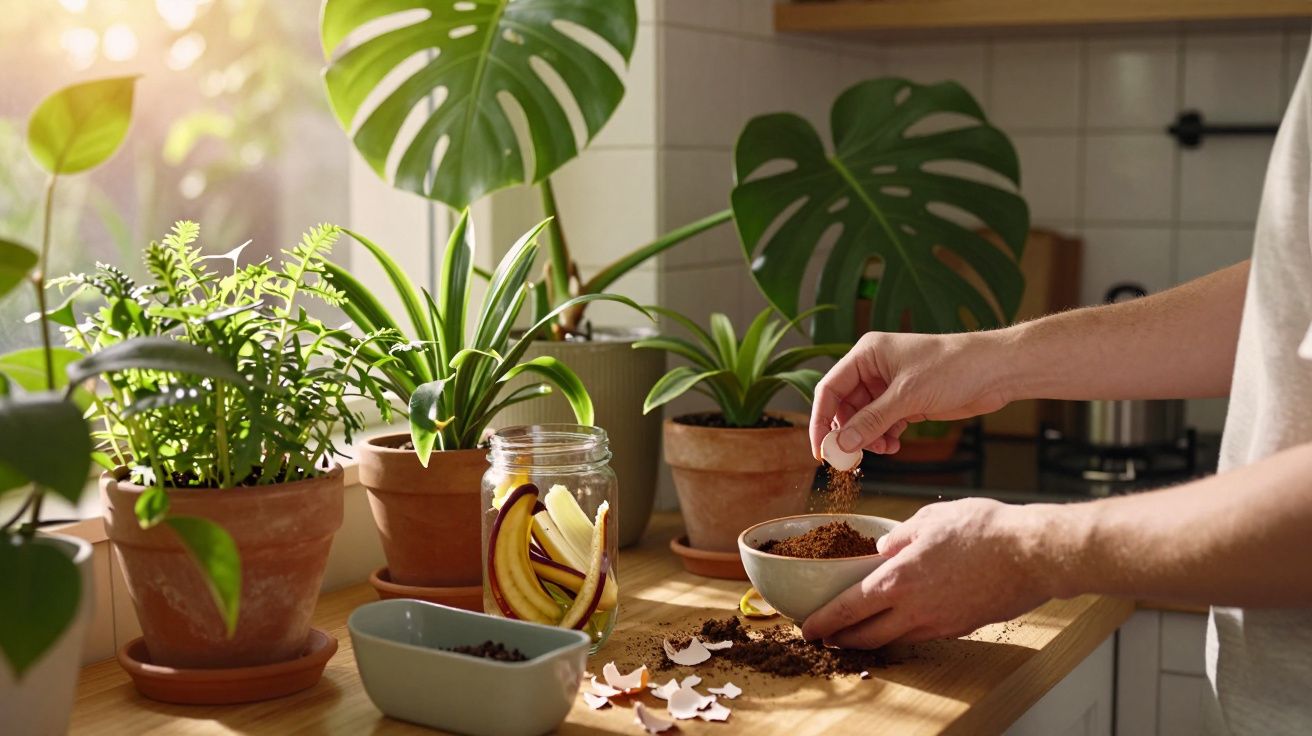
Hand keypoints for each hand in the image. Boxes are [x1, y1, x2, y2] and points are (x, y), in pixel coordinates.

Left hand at [800, 499, 1055, 647]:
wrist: (1033, 554)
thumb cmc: (983, 529)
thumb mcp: (931, 518)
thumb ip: (900, 536)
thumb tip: (882, 549)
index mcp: (898, 581)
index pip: (849, 609)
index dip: (824, 621)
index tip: (808, 627)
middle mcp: (915, 610)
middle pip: (867, 636)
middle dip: (842, 638)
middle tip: (828, 636)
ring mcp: (939, 624)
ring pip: (896, 639)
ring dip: (874, 637)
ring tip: (862, 630)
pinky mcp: (961, 628)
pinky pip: (924, 634)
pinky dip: (906, 631)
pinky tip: (905, 619)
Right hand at [810, 331, 1012, 457]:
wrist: (995, 370)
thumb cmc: (953, 367)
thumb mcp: (907, 396)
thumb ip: (871, 421)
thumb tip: (841, 444)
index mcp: (867, 354)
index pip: (829, 388)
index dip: (820, 420)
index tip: (819, 450)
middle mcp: (874, 368)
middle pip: (844, 406)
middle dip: (848, 432)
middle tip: (851, 458)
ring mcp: (890, 385)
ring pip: (863, 418)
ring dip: (867, 437)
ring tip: (883, 448)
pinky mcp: (906, 401)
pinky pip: (882, 423)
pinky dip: (884, 436)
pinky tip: (895, 444)